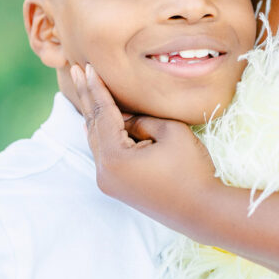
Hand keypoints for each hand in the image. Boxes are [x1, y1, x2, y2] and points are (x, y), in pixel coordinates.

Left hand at [70, 64, 217, 234]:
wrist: (203, 211)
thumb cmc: (191, 169)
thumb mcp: (170, 131)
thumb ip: (142, 119)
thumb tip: (126, 119)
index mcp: (114, 158)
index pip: (102, 114)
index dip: (96, 88)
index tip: (86, 67)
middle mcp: (105, 172)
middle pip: (93, 126)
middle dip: (87, 97)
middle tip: (76, 71)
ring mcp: (110, 182)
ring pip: (98, 140)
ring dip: (94, 114)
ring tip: (84, 89)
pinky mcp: (119, 187)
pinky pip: (105, 152)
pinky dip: (102, 132)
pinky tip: (94, 121)